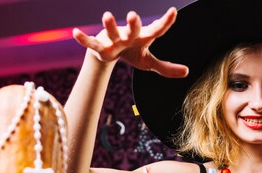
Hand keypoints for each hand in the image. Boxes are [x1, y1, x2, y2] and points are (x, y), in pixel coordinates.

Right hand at [72, 8, 188, 77]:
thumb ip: (166, 68)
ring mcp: (114, 40)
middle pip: (134, 29)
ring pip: (112, 32)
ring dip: (109, 25)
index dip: (166, 22)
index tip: (174, 11)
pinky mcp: (100, 47)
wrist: (110, 53)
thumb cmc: (132, 53)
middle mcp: (129, 35)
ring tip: (107, 15)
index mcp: (143, 37)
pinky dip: (83, 39)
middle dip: (133, 23)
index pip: (157, 30)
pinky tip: (75, 33)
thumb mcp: (149, 62)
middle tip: (133, 15)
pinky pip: (91, 43)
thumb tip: (187, 72)